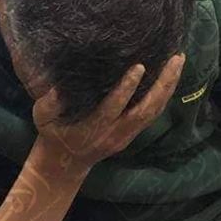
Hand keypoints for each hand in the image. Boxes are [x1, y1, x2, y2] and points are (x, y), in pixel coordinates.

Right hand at [33, 55, 184, 169]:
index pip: (114, 107)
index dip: (127, 88)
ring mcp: (127, 134)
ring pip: (154, 112)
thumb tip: (58, 89)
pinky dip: (165, 95)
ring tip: (179, 61)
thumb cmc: (54, 132)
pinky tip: (173, 77)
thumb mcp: (42, 118)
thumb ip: (48, 104)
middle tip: (175, 59)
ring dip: (169, 87)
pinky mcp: (133, 134)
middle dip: (162, 84)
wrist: (67, 161)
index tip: (139, 67)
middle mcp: (115, 132)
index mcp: (93, 127)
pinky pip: (154, 114)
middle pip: (145, 109)